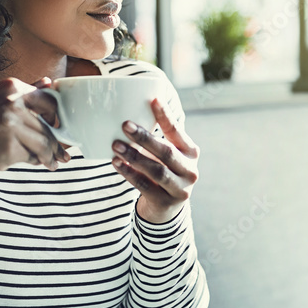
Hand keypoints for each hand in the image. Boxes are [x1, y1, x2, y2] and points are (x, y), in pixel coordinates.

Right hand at [0, 77, 71, 177]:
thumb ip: (24, 93)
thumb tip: (49, 83)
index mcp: (11, 87)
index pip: (49, 100)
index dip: (56, 116)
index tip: (58, 126)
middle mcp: (13, 102)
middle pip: (49, 124)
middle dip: (56, 141)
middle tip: (60, 154)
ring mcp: (12, 124)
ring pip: (45, 142)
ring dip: (49, 156)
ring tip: (50, 163)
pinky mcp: (10, 147)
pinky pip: (32, 157)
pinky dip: (32, 161)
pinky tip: (27, 162)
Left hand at [111, 98, 199, 223]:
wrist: (166, 208)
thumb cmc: (163, 170)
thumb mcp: (167, 154)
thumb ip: (158, 136)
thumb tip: (132, 107)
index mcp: (191, 152)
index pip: (177, 131)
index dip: (166, 116)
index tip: (153, 100)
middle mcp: (190, 170)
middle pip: (166, 152)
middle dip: (145, 138)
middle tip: (125, 125)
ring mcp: (180, 189)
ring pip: (156, 170)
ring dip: (134, 157)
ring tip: (116, 145)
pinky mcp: (166, 203)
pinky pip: (145, 186)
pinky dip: (129, 174)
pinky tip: (117, 164)